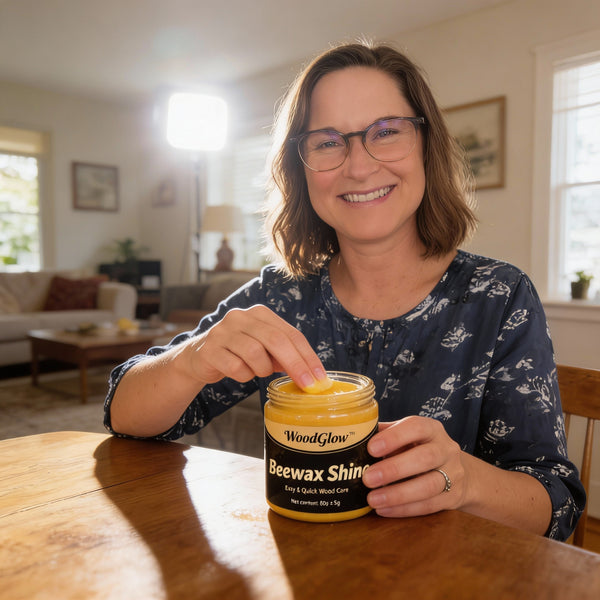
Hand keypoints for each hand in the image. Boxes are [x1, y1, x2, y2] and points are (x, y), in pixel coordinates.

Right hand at [184, 304, 326, 389]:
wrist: (199, 357)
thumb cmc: (239, 353)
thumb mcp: (264, 350)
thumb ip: (284, 355)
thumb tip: (311, 374)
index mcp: (260, 313)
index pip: (291, 334)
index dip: (308, 356)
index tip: (320, 378)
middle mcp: (241, 317)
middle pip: (276, 340)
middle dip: (296, 365)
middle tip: (308, 385)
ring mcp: (223, 331)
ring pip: (255, 354)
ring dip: (262, 370)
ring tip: (257, 371)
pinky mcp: (210, 348)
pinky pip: (236, 367)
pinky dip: (244, 375)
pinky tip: (240, 373)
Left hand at [363, 416, 465, 516]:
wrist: (461, 473)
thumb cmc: (421, 450)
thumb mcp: (408, 437)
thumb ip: (386, 436)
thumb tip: (354, 439)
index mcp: (431, 429)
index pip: (416, 427)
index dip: (394, 437)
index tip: (371, 448)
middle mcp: (446, 449)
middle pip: (425, 458)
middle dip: (394, 469)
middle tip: (368, 478)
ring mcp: (453, 474)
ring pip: (428, 485)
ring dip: (398, 495)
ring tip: (373, 499)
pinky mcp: (453, 497)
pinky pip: (429, 506)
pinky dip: (405, 509)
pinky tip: (384, 510)